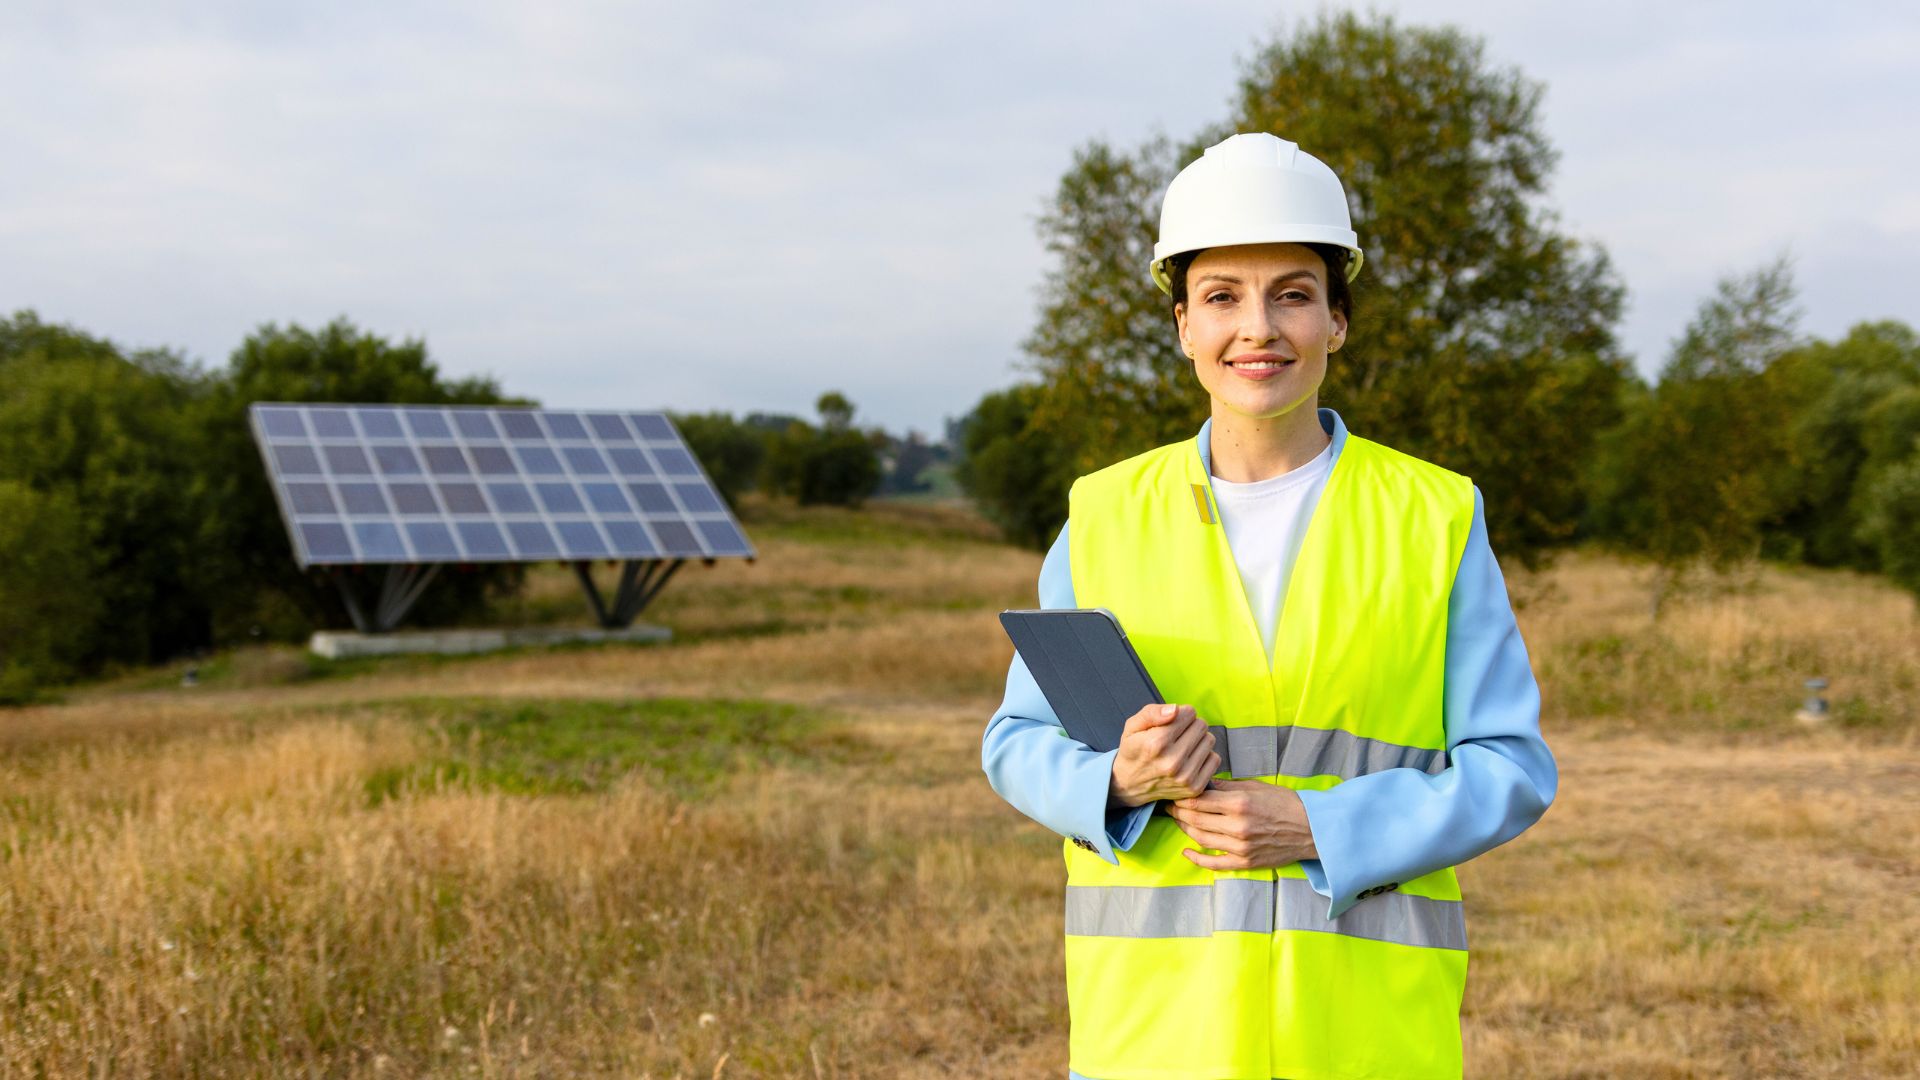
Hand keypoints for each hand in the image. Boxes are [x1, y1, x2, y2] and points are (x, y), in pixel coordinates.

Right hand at [1108, 704, 1220, 807]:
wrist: (1130, 785)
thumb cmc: (1134, 751)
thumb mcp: (1132, 726)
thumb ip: (1152, 713)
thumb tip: (1175, 710)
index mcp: (1156, 743)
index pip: (1189, 713)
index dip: (1181, 714)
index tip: (1171, 723)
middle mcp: (1172, 761)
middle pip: (1201, 726)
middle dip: (1190, 726)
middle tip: (1177, 735)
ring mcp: (1185, 777)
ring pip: (1209, 741)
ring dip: (1198, 740)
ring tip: (1182, 747)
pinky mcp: (1195, 787)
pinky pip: (1215, 759)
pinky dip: (1204, 756)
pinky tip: (1189, 759)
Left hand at [1164, 779, 1317, 869]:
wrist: (1312, 829)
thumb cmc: (1286, 803)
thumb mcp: (1256, 786)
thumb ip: (1227, 787)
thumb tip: (1203, 784)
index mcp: (1239, 803)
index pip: (1198, 801)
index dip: (1181, 796)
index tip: (1173, 792)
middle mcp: (1237, 826)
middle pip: (1195, 819)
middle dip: (1178, 811)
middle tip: (1169, 805)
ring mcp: (1240, 847)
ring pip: (1201, 839)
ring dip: (1184, 829)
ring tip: (1177, 820)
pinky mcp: (1245, 861)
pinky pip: (1215, 863)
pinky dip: (1197, 858)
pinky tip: (1187, 851)